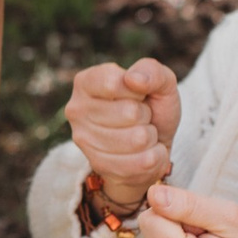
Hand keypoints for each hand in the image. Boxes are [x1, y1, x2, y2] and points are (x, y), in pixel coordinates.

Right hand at [64, 57, 178, 207]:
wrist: (152, 145)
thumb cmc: (152, 108)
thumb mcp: (160, 83)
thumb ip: (151, 72)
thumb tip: (133, 79)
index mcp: (86, 82)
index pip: (114, 83)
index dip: (138, 90)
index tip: (139, 94)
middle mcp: (77, 110)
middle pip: (130, 113)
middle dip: (146, 116)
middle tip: (140, 118)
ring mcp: (84, 140)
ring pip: (138, 139)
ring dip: (150, 137)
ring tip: (142, 134)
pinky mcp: (99, 165)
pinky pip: (142, 162)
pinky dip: (154, 157)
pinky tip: (144, 153)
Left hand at [137, 184, 237, 237]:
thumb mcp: (231, 218)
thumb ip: (189, 204)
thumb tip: (153, 194)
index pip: (151, 218)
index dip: (176, 209)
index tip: (203, 223)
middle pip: (150, 226)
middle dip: (177, 222)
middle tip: (208, 236)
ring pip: (151, 235)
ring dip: (177, 234)